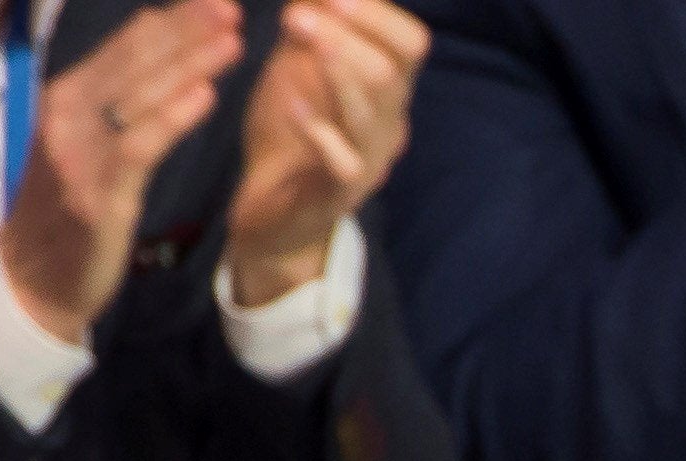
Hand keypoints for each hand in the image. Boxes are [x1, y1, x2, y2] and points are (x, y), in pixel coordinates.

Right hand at [0, 0, 244, 342]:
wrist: (32, 279)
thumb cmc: (68, 208)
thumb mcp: (84, 143)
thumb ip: (112, 102)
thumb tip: (153, 52)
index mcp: (66, 98)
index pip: (123, 48)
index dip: (171, 22)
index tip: (215, 3)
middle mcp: (65, 114)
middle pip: (132, 61)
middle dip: (184, 30)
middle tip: (230, 6)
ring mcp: (78, 152)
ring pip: (138, 95)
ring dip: (187, 63)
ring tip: (232, 38)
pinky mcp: (96, 193)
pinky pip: (138, 146)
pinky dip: (172, 117)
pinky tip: (206, 96)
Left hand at [224, 0, 425, 306]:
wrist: (274, 214)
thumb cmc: (288, 135)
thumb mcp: (297, 68)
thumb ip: (311, 25)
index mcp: (385, 90)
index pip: (410, 43)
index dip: (377, 11)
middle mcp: (386, 123)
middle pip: (394, 71)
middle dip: (351, 29)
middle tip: (300, 9)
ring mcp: (368, 158)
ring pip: (372, 111)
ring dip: (337, 67)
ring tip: (300, 30)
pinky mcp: (339, 192)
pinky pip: (342, 161)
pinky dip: (317, 129)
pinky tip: (291, 104)